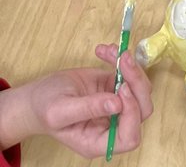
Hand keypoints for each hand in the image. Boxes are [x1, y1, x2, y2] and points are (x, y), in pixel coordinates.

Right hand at [0, 48, 151, 157]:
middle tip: (123, 61)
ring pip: (139, 89)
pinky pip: (127, 74)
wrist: (37, 96)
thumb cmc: (44, 108)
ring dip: (130, 66)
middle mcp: (111, 125)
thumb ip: (89, 108)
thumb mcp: (61, 110)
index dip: (132, 113)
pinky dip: (120, 59)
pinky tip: (104, 51)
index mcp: (98, 141)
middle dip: (137, 83)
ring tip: (112, 51)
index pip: (129, 136)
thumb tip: (118, 104)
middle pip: (141, 109)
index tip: (121, 89)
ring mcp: (114, 105)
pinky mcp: (113, 87)